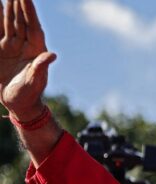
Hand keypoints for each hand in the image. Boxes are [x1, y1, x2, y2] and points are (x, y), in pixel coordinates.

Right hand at [0, 0, 54, 120]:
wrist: (18, 104)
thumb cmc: (30, 94)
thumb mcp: (36, 81)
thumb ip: (41, 67)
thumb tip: (52, 55)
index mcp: (36, 50)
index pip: (32, 26)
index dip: (29, 11)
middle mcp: (25, 45)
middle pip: (21, 21)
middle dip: (18, 5)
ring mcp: (12, 46)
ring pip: (8, 23)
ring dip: (6, 10)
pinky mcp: (1, 50)